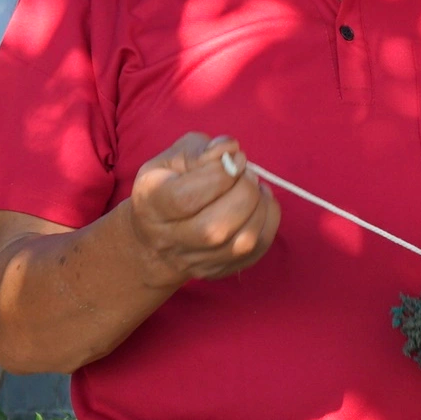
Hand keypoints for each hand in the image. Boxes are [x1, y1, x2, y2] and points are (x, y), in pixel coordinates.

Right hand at [125, 134, 280, 286]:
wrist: (157, 236)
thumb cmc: (168, 185)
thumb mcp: (172, 158)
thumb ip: (201, 149)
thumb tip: (229, 150)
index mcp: (152, 204)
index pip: (186, 199)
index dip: (219, 175)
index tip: (234, 159)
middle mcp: (170, 240)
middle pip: (216, 227)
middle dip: (244, 192)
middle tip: (246, 174)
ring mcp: (196, 261)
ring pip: (242, 242)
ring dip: (259, 207)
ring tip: (254, 187)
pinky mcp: (220, 269)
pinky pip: (257, 250)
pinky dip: (268, 222)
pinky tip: (259, 204)